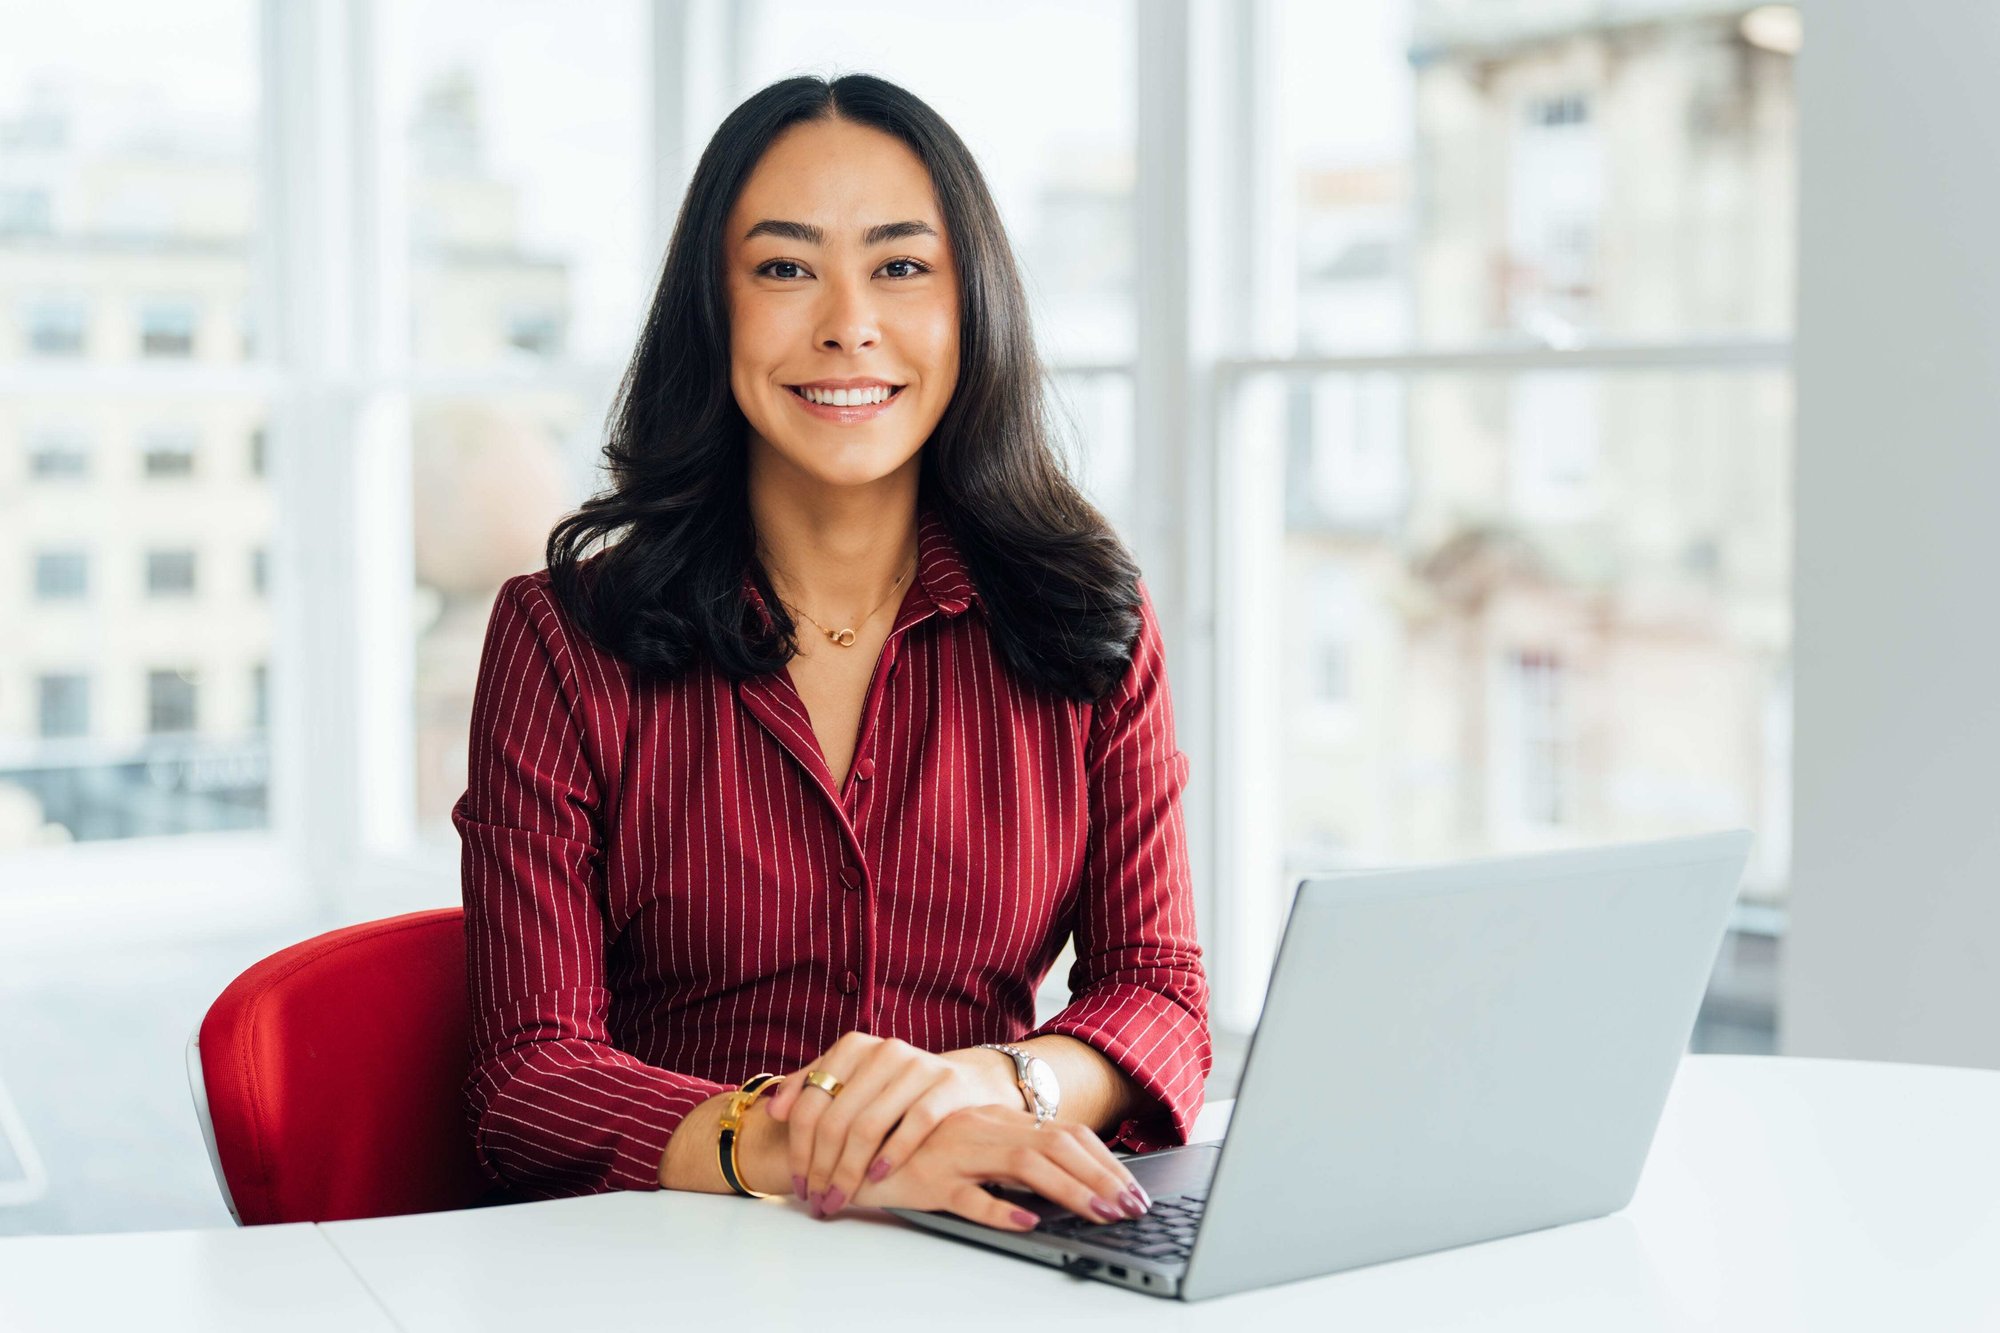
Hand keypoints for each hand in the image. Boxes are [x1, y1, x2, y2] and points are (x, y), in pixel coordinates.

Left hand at [762, 1033, 1015, 1216]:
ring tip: (840, 1199)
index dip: (799, 1147)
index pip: (811, 1101)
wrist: (967, 1081)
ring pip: (869, 1126)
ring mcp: (917, 1066)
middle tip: (817, 1200)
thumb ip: (812, 1088)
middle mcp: (884, 1051)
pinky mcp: (947, 1084)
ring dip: (850, 1171)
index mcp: (854, 1047)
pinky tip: (878, 1178)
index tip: (797, 1183)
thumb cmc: (899, 1089)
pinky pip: (914, 1123)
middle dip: (821, 1168)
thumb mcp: (855, 1081)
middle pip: (837, 1119)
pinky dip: (893, 1154)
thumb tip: (773, 1111)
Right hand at [846, 1103, 1152, 1229]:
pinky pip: (967, 1194)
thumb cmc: (914, 1151)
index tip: (1132, 1190)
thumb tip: (1066, 1185)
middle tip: (1132, 1208)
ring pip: (1024, 1164)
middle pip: (1056, 1146)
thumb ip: (1012, 1160)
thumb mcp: (972, 1149)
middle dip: (1100, 1177)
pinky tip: (1026, 1222)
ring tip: (1099, 1214)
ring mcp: (956, 1152)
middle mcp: (983, 1128)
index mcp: (997, 1120)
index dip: (1103, 1161)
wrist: (848, 1143)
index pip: (1064, 1133)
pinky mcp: (929, 1179)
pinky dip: (1000, 1208)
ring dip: (1069, 1190)